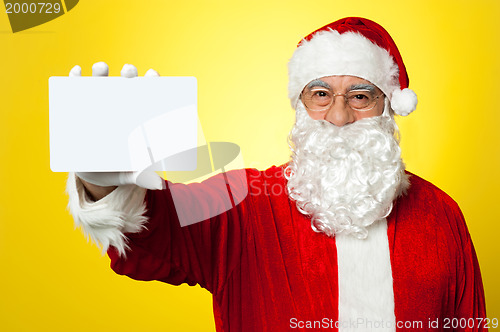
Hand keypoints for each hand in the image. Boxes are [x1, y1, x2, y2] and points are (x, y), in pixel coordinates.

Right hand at [71, 62, 164, 190]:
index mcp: (135, 118)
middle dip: (128, 75)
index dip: (152, 84)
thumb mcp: (126, 175)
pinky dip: (75, 80)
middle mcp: (118, 107)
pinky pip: (75, 91)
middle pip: (125, 85)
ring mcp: (97, 106)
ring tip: (101, 68)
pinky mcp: (77, 109)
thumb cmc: (114, 171)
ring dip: (101, 73)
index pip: (146, 97)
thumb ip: (140, 177)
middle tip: (128, 71)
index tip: (153, 76)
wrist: (89, 174)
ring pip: (100, 84)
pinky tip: (76, 73)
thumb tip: (157, 183)